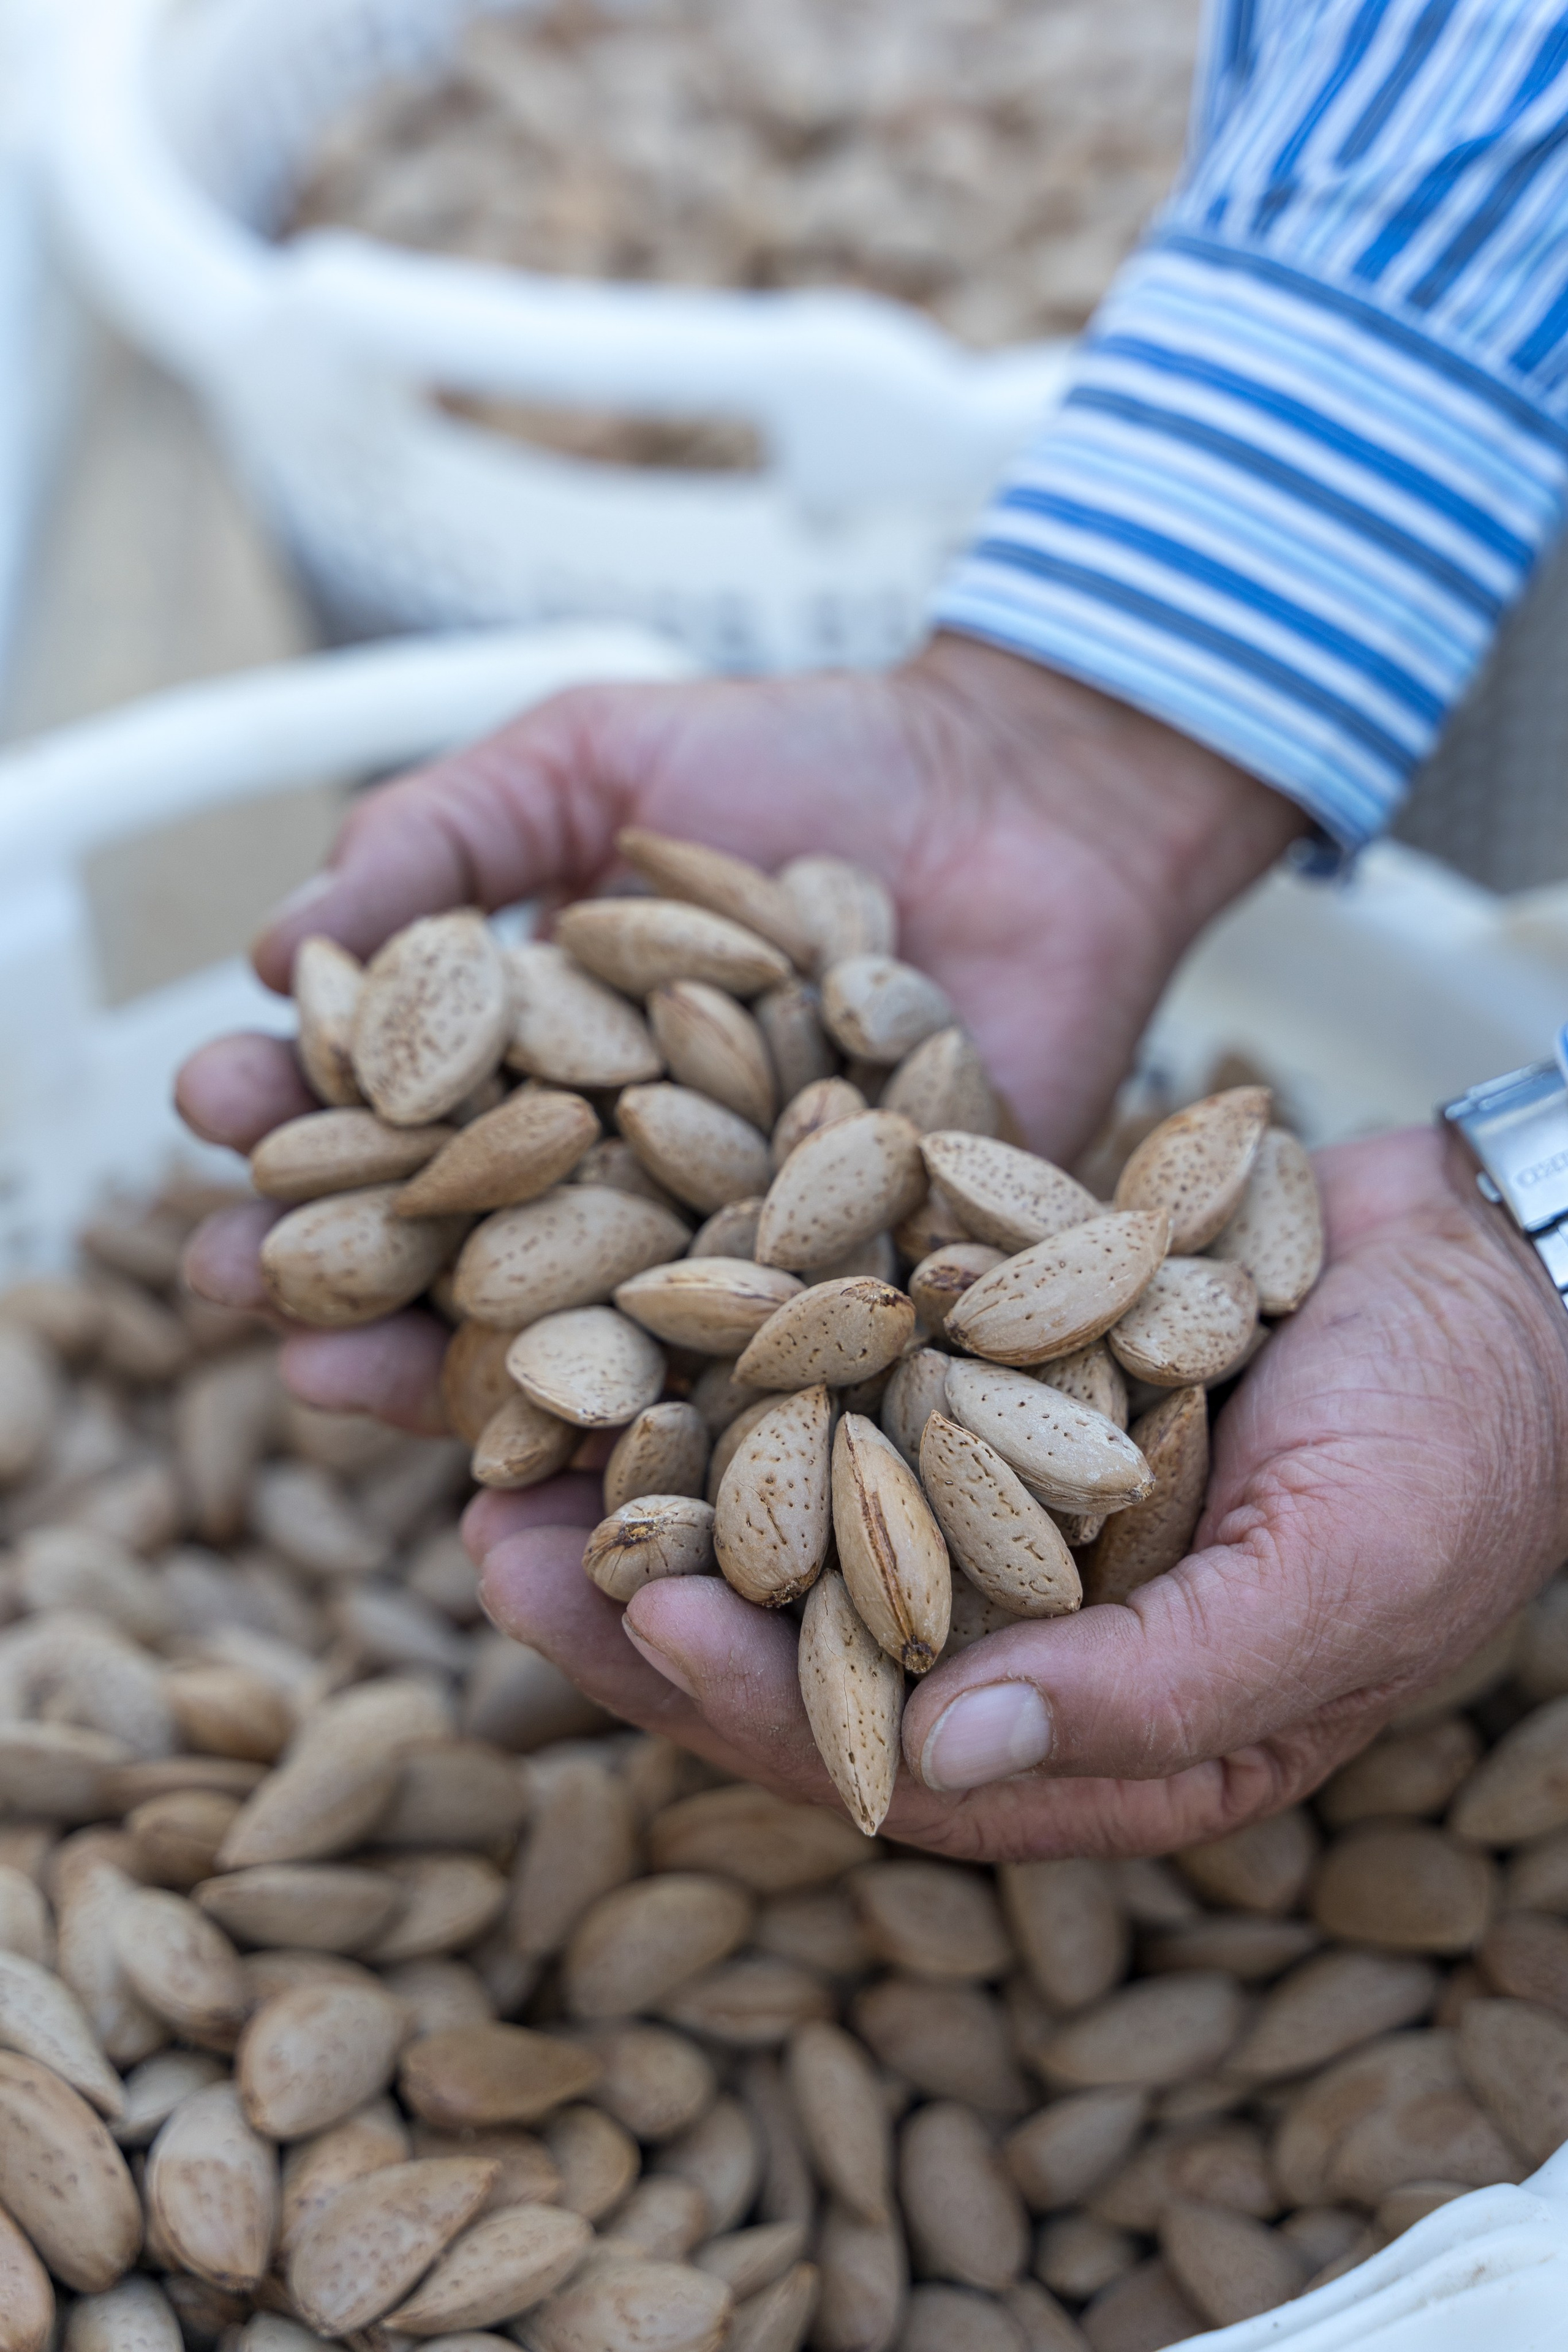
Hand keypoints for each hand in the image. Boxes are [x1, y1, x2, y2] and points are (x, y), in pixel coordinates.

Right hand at [176, 634, 1301, 1427]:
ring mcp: (730, 1258)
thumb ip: (441, 836)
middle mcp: (619, 1181)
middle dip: (335, 1269)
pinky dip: (651, 1435)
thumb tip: (269, 948)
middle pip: (457, 1250)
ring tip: (337, 1381)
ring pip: (571, 1346)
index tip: (215, 1104)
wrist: (1026, 798)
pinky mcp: (851, 1310)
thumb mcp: (592, 756)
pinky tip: (551, 1461)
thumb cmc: (802, 763)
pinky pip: (744, 1390)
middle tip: (231, 1281)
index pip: (393, 1111)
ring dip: (442, 1375)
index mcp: (541, 1065)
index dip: (296, 1115)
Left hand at [475, 1126, 1567, 1858]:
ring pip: (795, 1515)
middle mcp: (1035, 1631)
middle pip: (804, 1646)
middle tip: (492, 1545)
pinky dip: (741, 1361)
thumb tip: (935, 1760)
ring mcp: (1002, 1500)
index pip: (895, 1761)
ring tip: (507, 1441)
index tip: (635, 1624)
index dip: (758, 1706)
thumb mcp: (1343, 1580)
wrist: (1504, 1267)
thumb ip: (1156, 1690)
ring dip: (659, 1481)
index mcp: (1112, 1731)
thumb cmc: (1465, 1438)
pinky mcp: (986, 1380)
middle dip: (649, 1603)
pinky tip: (630, 1312)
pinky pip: (840, 1388)